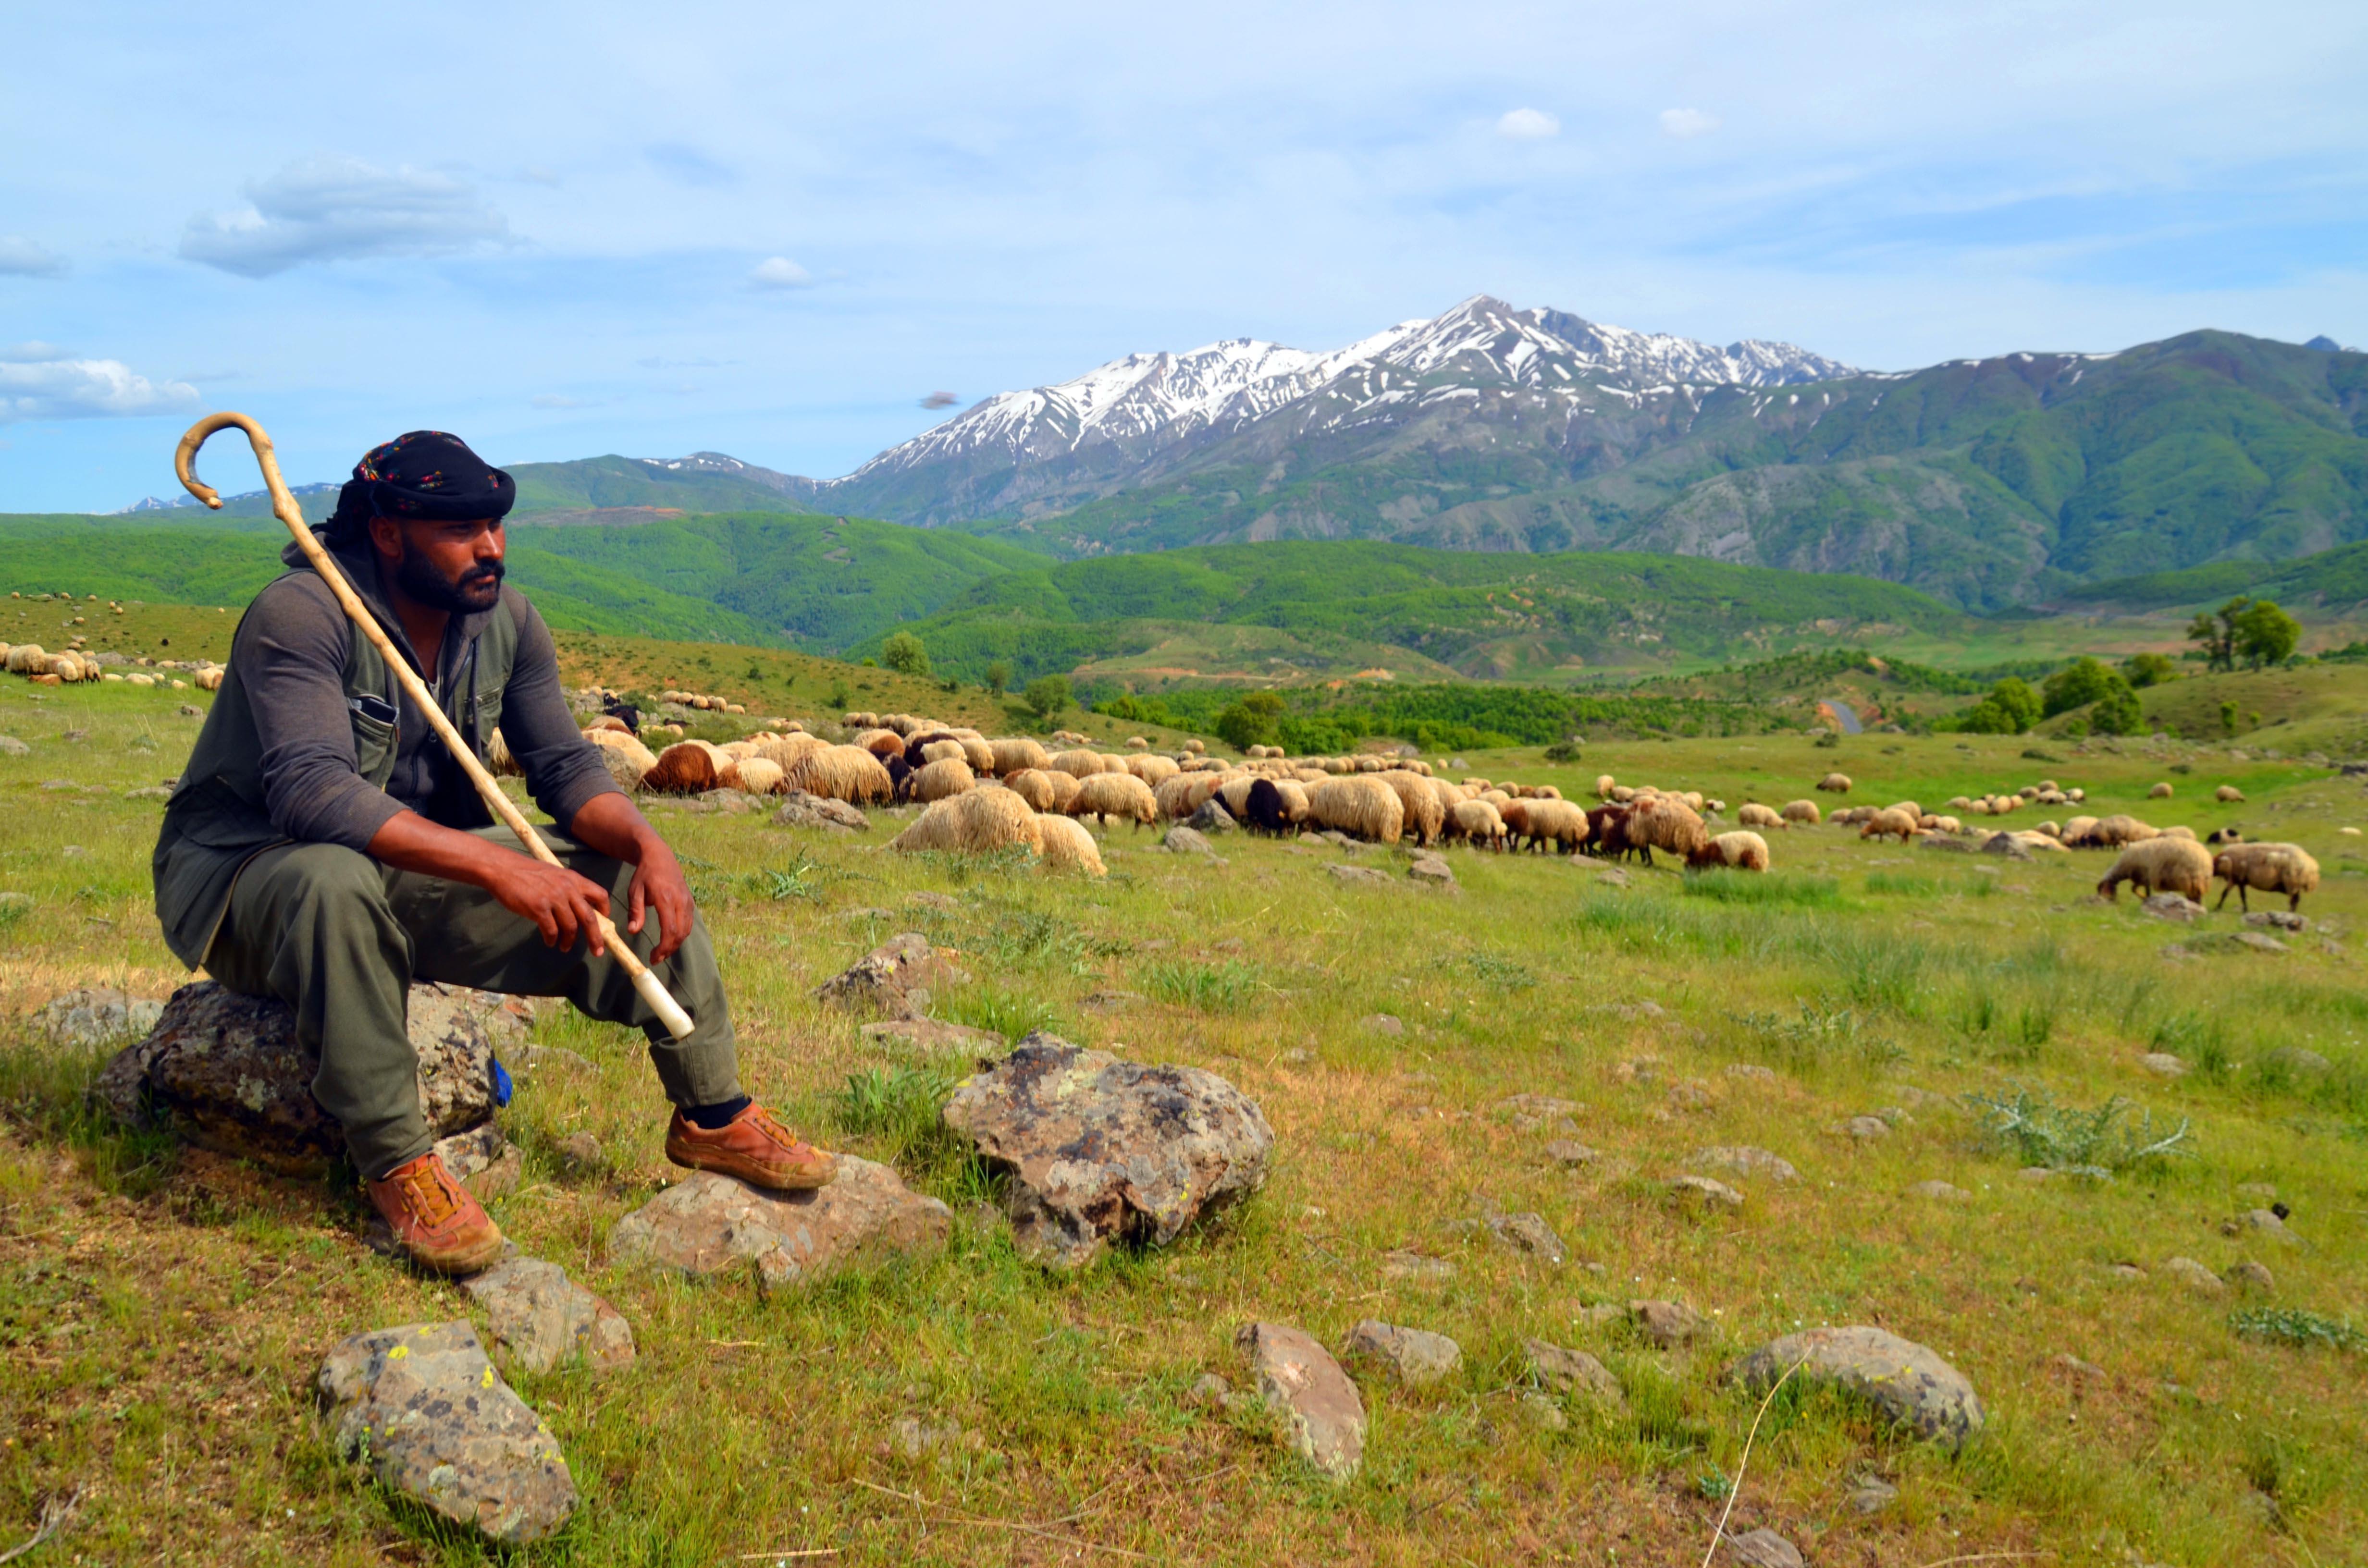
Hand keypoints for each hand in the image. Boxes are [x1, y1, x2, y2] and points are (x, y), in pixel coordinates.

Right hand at [486, 857, 617, 955]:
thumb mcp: (556, 874)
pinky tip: (550, 942)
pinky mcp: (539, 908)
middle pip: (589, 918)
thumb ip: (569, 888)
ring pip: (571, 927)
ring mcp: (553, 898)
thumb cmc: (528, 873)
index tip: (604, 921)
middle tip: (597, 951)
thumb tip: (580, 909)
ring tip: (565, 947)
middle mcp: (567, 889)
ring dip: (569, 941)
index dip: (605, 910)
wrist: (504, 869)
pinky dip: (552, 939)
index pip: (600, 895)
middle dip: (595, 937)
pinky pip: (551, 930)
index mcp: (574, 879)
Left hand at [626, 836, 696, 961]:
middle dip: (669, 949)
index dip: (663, 947)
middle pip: (681, 933)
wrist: (659, 856)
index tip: (653, 957)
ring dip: (675, 944)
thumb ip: (635, 912)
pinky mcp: (690, 901)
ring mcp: (687, 901)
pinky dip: (681, 934)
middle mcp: (680, 901)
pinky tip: (670, 939)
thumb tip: (633, 931)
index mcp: (666, 899)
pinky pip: (688, 922)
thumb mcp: (635, 891)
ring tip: (662, 952)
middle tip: (656, 958)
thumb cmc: (644, 874)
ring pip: (687, 930)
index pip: (670, 930)